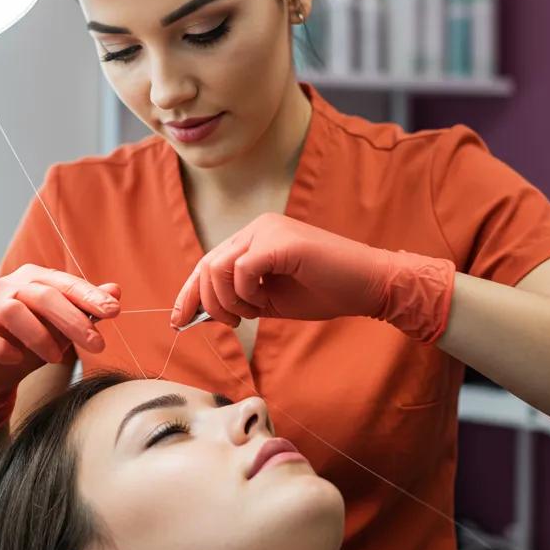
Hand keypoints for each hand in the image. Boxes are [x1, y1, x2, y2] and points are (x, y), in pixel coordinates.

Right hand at [0, 265, 119, 431]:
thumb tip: (115, 290)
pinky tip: (17, 359)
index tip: (114, 311)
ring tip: (58, 358)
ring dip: (40, 336)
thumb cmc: (32, 339)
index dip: (90, 297)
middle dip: (73, 320)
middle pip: (44, 296)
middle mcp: (10, 287)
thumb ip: (86, 307)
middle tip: (97, 344)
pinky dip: (2, 348)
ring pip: (13, 311)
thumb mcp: (64, 325)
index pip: (66, 284)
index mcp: (35, 279)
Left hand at [171, 213, 454, 342]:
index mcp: (255, 237)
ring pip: (218, 266)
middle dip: (207, 302)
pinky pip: (242, 270)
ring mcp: (269, 229)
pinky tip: (263, 302)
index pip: (209, 262)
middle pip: (207, 264)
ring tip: (252, 313)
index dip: (190, 292)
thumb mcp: (271, 300)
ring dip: (228, 301)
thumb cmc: (326, 292)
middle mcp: (258, 226)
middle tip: (233, 323)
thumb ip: (238, 300)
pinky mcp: (281, 240)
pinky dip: (246, 293)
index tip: (179, 319)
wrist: (370, 285)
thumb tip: (198, 313)